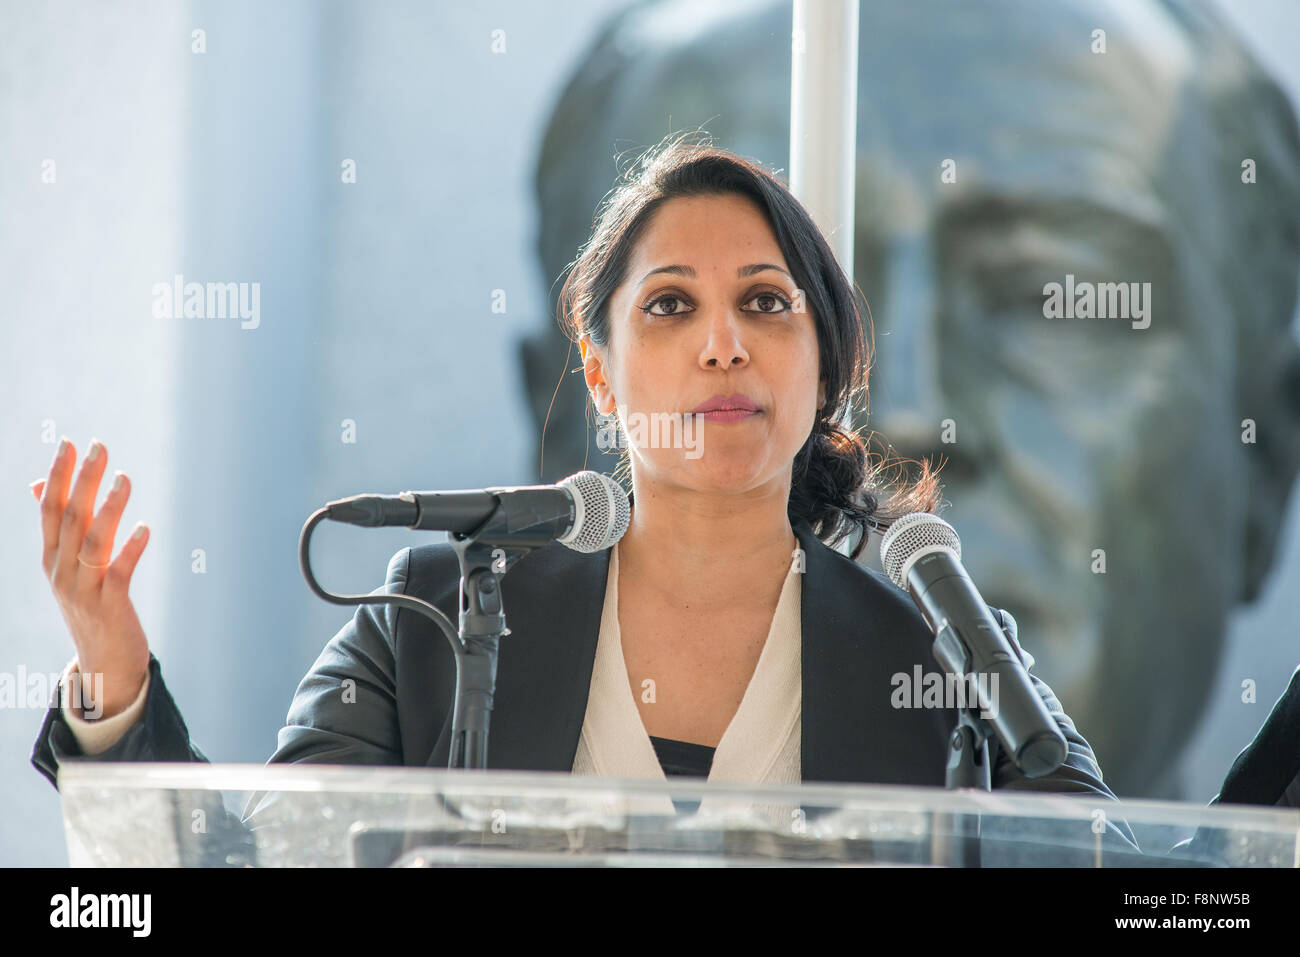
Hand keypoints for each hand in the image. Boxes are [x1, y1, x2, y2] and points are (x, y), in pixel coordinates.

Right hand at [31, 437, 150, 718]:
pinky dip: (131, 549)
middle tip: (99, 447)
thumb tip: (38, 483)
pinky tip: (146, 529)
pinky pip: (119, 573)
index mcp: (52, 558)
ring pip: (94, 543)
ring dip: (109, 509)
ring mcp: (83, 590)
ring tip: (125, 479)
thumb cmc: (90, 604)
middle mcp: (61, 571)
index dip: (58, 476)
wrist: (103, 662)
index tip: (69, 443)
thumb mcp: (66, 565)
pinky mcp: (110, 606)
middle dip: (83, 481)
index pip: (50, 509)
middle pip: (70, 519)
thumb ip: (58, 526)